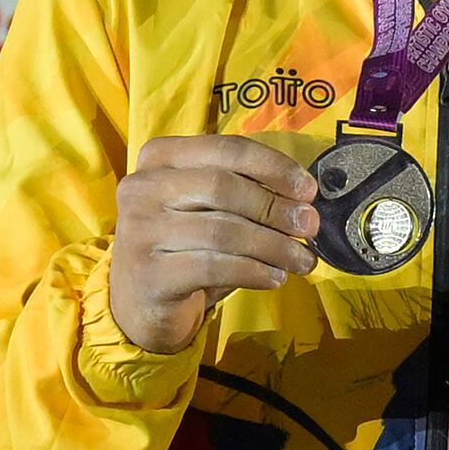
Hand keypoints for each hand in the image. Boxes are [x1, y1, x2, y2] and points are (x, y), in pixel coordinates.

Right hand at [109, 135, 319, 351]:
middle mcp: (141, 187)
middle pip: (224, 187)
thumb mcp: (208, 207)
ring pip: (223, 231)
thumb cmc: (185, 244)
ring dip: (274, 246)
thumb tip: (304, 200)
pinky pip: (215, 267)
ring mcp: (139, 230)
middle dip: (276, 208)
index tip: (308, 189)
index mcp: (159, 157)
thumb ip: (245, 191)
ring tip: (301, 260)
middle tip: (309, 226)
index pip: (225, 149)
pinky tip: (274, 278)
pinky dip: (254, 272)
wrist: (140, 300)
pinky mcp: (149, 272)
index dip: (273, 166)